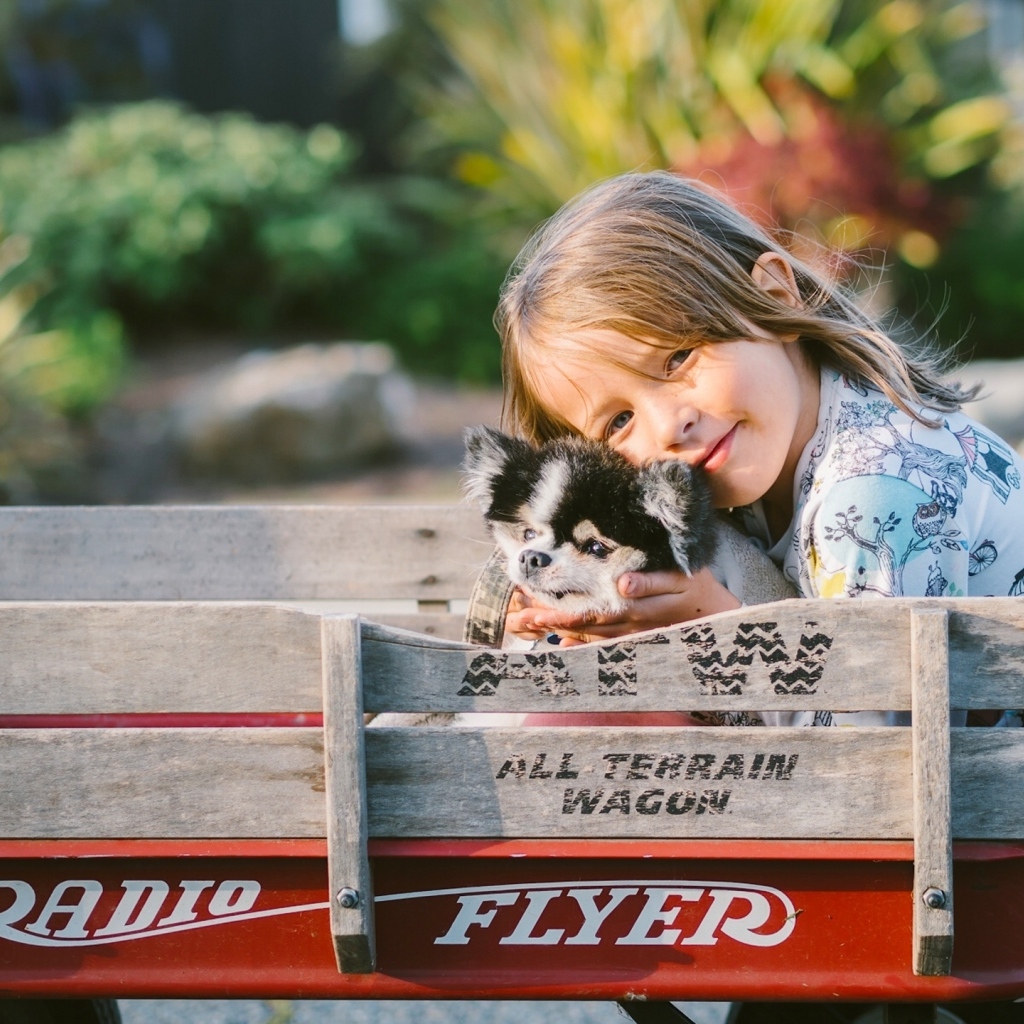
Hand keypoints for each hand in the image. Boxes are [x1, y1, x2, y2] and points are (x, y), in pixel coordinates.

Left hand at [505, 567, 740, 646]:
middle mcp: (633, 625)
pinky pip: (608, 646)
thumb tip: (621, 585)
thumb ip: (652, 581)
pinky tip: (564, 645)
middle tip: (523, 617)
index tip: (537, 606)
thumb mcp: (681, 576)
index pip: (594, 611)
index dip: (564, 612)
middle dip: (555, 621)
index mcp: (639, 606)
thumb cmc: (698, 585)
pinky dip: (585, 646)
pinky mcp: (639, 639)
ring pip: (593, 637)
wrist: (720, 613)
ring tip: (532, 624)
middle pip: (587, 625)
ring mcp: (635, 635)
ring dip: (563, 631)